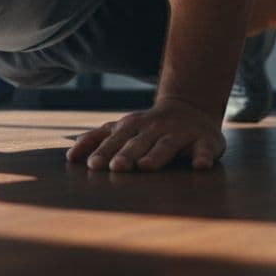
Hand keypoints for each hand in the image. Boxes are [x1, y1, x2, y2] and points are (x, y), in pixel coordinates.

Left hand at [66, 97, 225, 171]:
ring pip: (166, 146)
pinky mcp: (205, 141)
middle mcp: (155, 128)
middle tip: (116, 168)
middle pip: (138, 144)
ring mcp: (180, 133)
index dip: (104, 152)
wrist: (190, 107)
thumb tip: (70, 156)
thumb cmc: (149, 126)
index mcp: (133, 127)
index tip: (92, 166)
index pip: (115, 140)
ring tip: (145, 167)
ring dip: (156, 156)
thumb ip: (98, 138)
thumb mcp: (123, 128)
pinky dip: (203, 157)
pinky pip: (204, 149)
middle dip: (126, 155)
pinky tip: (200, 166)